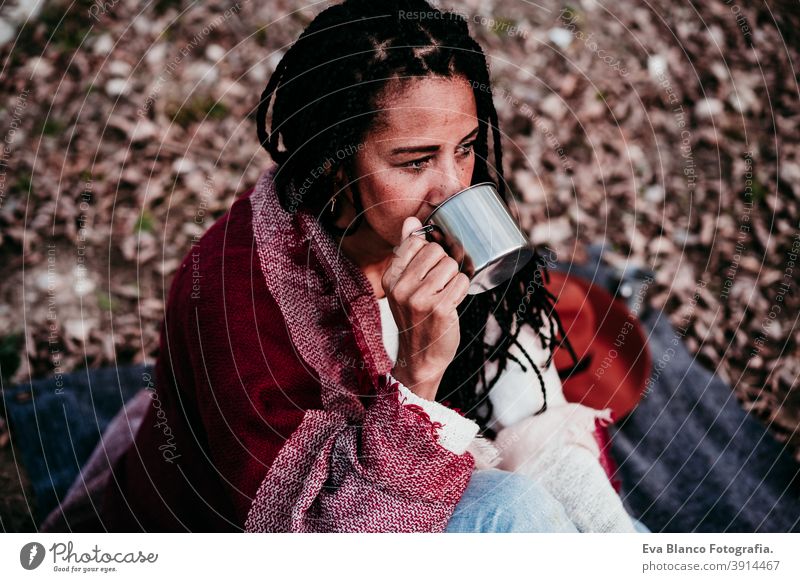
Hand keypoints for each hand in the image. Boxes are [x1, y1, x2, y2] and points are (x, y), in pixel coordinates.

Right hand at [381, 216, 470, 399]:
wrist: (421, 357)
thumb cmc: (416, 317)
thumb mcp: (404, 285)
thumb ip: (407, 251)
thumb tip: (411, 221)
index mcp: (390, 277)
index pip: (416, 242)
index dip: (430, 252)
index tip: (430, 268)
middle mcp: (401, 287)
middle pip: (436, 251)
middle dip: (444, 265)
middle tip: (439, 286)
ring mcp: (419, 299)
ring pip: (451, 265)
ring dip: (454, 278)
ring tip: (444, 295)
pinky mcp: (439, 309)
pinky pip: (462, 281)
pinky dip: (462, 289)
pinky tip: (452, 302)